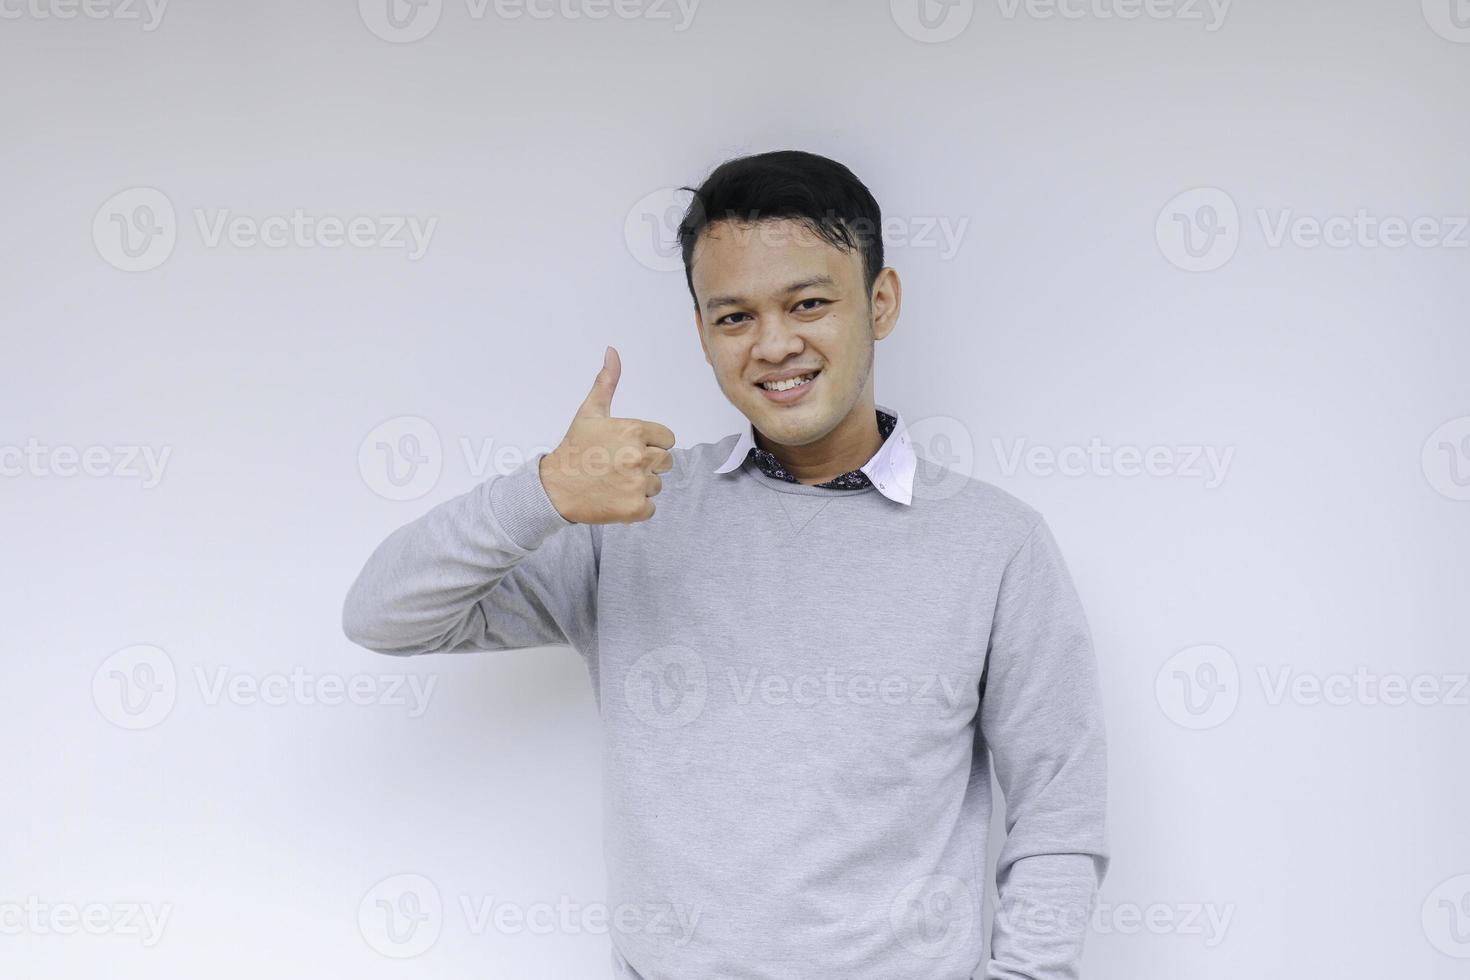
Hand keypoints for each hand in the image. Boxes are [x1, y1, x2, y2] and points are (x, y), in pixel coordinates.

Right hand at [539, 346, 675, 523]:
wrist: (555, 489)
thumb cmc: (575, 449)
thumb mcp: (590, 412)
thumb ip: (607, 382)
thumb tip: (612, 351)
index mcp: (633, 430)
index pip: (667, 439)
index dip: (650, 444)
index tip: (627, 449)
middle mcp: (639, 456)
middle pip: (665, 462)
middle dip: (646, 465)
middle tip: (618, 466)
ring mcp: (638, 483)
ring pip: (657, 485)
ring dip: (640, 486)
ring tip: (614, 482)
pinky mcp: (636, 508)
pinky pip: (651, 507)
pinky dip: (636, 507)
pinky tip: (615, 497)